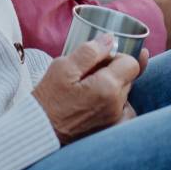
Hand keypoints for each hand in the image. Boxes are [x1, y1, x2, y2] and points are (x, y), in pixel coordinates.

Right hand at [31, 35, 146, 144]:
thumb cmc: (48, 99)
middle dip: (114, 71)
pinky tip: (97, 102)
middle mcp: (116, 105)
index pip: (132, 63)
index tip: (100, 60)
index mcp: (107, 87)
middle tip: (89, 74)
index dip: (117, 57)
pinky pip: (122, 110)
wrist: (38, 130)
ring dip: (113, 87)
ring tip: (88, 89)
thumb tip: (110, 39)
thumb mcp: (63, 68)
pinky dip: (114, 103)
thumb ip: (90, 51)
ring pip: (124, 93)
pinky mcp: (110, 129)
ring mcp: (114, 119)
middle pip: (129, 78)